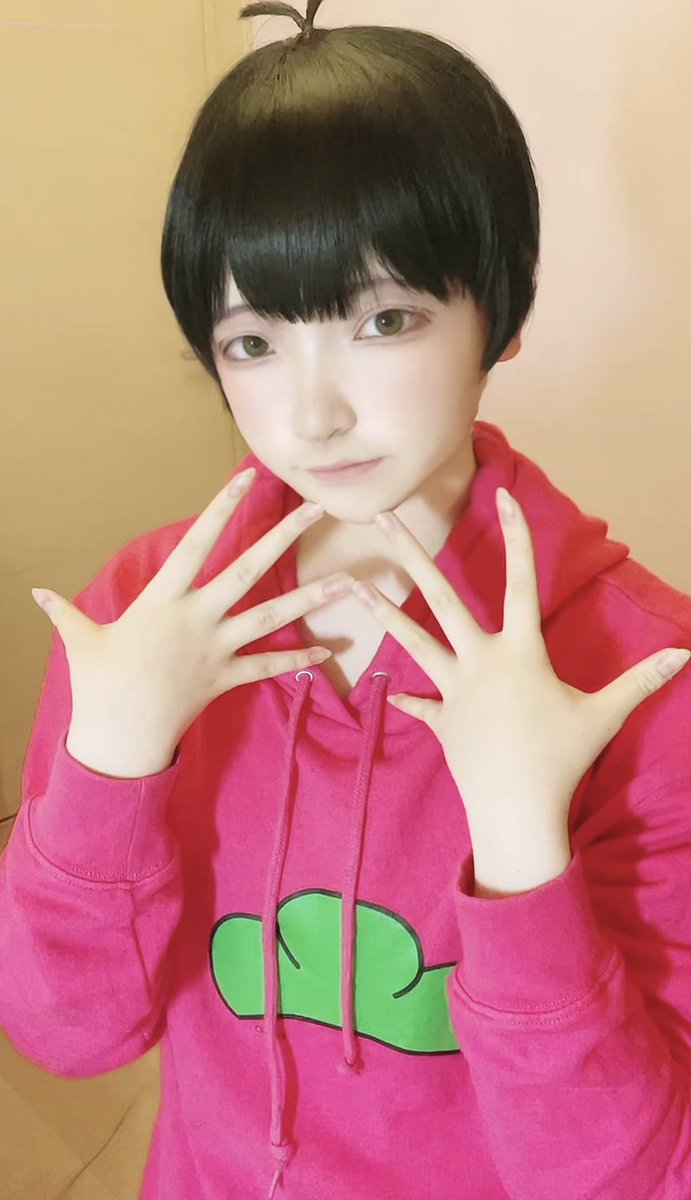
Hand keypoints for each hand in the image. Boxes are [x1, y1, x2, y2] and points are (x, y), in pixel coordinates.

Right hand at [31, 470, 354, 776]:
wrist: (119, 737)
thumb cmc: (98, 685)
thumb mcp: (80, 641)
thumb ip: (65, 612)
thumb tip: (34, 592)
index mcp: (163, 599)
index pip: (198, 542)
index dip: (222, 507)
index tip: (247, 477)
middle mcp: (197, 617)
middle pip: (249, 569)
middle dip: (285, 535)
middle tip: (318, 509)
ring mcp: (216, 648)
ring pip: (272, 616)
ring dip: (311, 597)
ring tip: (347, 579)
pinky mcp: (227, 678)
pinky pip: (268, 667)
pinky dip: (297, 660)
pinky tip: (328, 652)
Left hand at [351, 488, 690, 838]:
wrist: (517, 811)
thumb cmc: (562, 760)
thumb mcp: (605, 714)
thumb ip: (642, 679)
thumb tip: (688, 652)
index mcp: (520, 651)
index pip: (520, 582)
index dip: (516, 536)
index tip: (503, 495)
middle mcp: (479, 661)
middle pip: (440, 597)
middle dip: (409, 553)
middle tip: (380, 516)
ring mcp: (455, 690)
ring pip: (412, 640)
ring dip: (381, 609)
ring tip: (350, 581)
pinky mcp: (443, 721)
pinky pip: (422, 705)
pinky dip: (410, 698)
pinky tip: (391, 693)